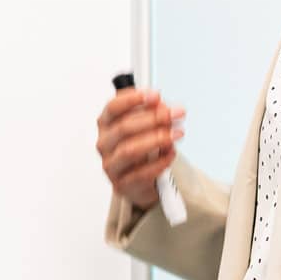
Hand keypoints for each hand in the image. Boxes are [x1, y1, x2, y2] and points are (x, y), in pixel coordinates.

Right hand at [95, 85, 184, 212]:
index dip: (133, 99)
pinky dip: (160, 161)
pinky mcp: (122, 184)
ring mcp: (111, 165)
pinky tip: (171, 153)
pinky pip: (141, 173)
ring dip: (156, 140)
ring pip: (130, 150)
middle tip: (174, 114)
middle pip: (124, 128)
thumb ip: (152, 112)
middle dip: (153, 118)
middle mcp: (105, 143)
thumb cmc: (139, 146)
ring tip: (176, 134)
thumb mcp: (144, 124)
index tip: (155, 95)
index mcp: (106, 123)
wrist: (138, 180)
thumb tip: (162, 106)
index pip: (113, 108)